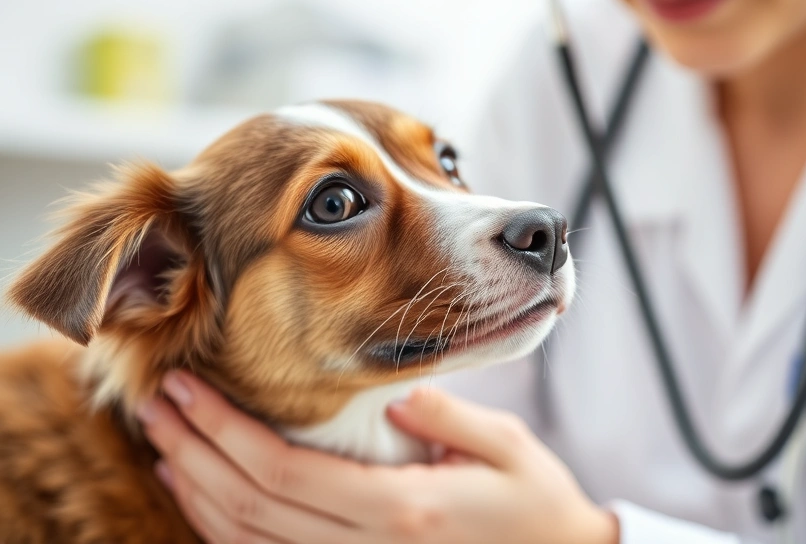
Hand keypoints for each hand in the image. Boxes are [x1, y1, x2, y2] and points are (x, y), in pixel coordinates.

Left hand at [138, 371, 618, 543]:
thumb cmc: (534, 503)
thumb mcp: (505, 446)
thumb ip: (446, 416)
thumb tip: (393, 391)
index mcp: (402, 510)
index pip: (284, 472)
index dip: (223, 432)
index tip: (186, 389)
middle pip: (250, 508)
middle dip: (193, 453)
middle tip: (158, 403)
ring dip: (196, 494)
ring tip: (165, 444)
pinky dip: (226, 532)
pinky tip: (202, 498)